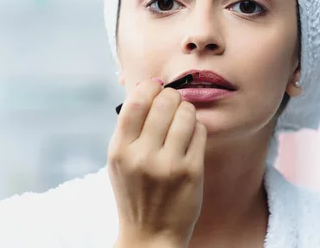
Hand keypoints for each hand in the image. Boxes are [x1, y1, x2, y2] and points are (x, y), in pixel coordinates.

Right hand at [108, 78, 206, 247]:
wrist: (150, 233)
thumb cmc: (135, 191)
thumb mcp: (120, 161)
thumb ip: (130, 128)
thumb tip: (149, 88)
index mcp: (120, 150)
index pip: (136, 103)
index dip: (149, 87)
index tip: (156, 86)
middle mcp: (142, 156)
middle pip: (164, 103)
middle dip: (172, 96)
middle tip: (173, 101)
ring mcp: (169, 165)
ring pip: (186, 114)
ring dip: (187, 110)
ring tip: (183, 118)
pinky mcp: (191, 172)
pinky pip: (200, 132)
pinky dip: (197, 128)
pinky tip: (190, 136)